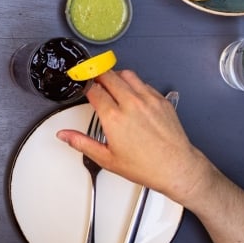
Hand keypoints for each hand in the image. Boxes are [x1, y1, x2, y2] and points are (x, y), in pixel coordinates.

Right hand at [56, 70, 212, 203]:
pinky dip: (134, 84)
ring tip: (111, 83)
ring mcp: (148, 100)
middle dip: (96, 74)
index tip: (82, 85)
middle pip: (107, 75)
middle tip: (92, 79)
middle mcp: (131, 104)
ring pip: (126, 74)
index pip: (93, 89)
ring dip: (115, 76)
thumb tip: (65, 135)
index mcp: (114, 118)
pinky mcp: (161, 101)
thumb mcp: (107, 159)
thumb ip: (82, 143)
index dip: (84, 84)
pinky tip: (131, 93)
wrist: (178, 168)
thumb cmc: (147, 166)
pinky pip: (143, 83)